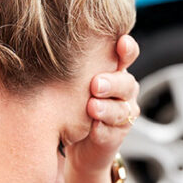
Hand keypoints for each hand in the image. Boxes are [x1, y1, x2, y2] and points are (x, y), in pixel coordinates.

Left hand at [65, 34, 140, 182]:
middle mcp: (123, 89)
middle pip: (127, 83)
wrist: (72, 140)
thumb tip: (55, 43)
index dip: (127, 49)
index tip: (121, 43)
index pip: (127, 55)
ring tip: (92, 107)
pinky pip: (112, 132)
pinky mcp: (116, 136)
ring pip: (121, 109)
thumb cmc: (70, 99)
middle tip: (96, 85)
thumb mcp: (71, 78)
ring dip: (107, 109)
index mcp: (115, 69)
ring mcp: (123, 113)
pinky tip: (92, 128)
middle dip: (112, 83)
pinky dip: (102, 130)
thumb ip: (73, 63)